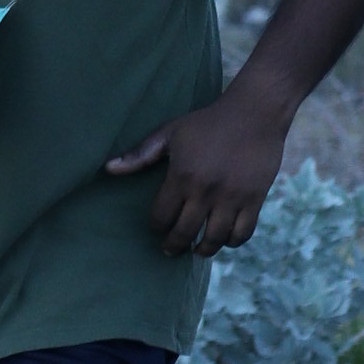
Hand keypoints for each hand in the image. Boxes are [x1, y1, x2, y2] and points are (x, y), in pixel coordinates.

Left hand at [104, 84, 292, 258]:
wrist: (254, 113)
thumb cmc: (208, 122)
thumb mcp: (171, 133)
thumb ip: (140, 154)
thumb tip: (108, 169)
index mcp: (182, 175)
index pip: (162, 217)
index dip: (157, 228)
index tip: (157, 230)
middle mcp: (206, 190)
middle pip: (185, 233)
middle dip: (174, 246)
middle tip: (170, 250)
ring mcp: (232, 197)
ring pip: (215, 239)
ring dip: (203, 250)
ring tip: (197, 251)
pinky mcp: (254, 199)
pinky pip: (242, 233)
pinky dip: (232, 242)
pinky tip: (224, 239)